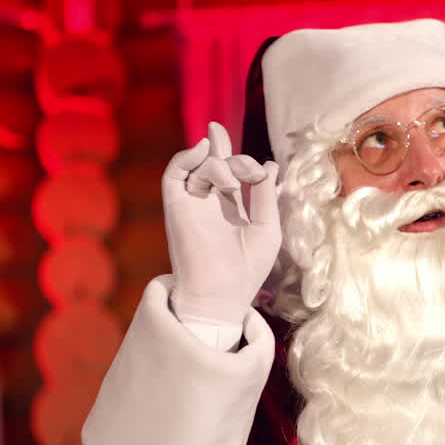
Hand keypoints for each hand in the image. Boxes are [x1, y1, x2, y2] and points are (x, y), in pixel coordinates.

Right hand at [163, 122, 281, 328]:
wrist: (221, 295)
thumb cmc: (247, 270)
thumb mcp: (267, 228)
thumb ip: (265, 196)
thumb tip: (269, 166)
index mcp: (229, 209)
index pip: (228, 171)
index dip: (233, 152)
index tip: (255, 162)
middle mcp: (207, 204)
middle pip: (213, 162)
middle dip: (233, 156)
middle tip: (250, 173)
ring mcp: (191, 204)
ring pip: (200, 166)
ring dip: (221, 166)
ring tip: (235, 185)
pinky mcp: (175, 207)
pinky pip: (174, 174)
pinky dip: (187, 156)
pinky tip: (203, 150)